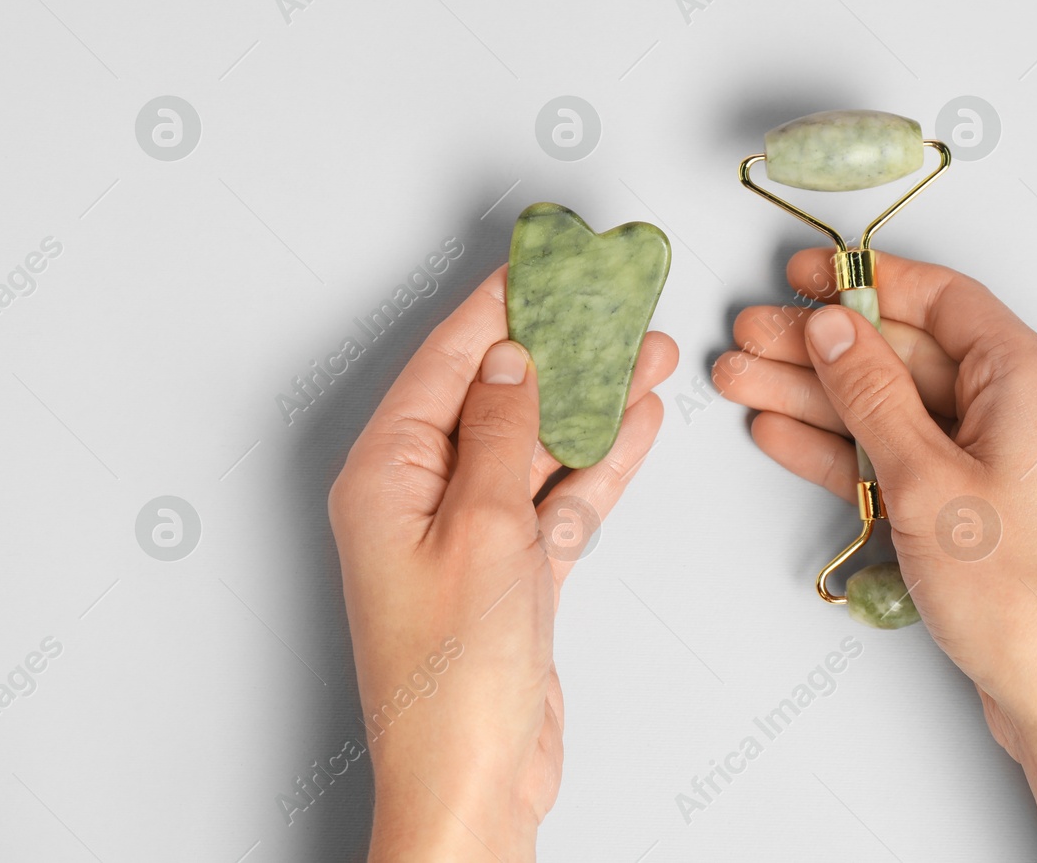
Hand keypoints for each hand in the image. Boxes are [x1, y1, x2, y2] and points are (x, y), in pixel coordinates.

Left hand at [329, 264, 676, 861]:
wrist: (476, 778)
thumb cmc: (452, 677)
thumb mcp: (483, 529)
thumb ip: (501, 433)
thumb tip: (508, 357)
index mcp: (386, 476)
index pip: (449, 361)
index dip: (500, 303)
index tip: (544, 259)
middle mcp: (422, 496)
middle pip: (500, 393)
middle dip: (562, 346)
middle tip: (615, 297)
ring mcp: (471, 533)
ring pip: (540, 440)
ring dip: (595, 398)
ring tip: (651, 348)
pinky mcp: (514, 569)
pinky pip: (560, 492)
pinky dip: (602, 459)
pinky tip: (638, 418)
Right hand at [713, 249, 1036, 861]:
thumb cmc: (1022, 594)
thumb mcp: (927, 480)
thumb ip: (872, 393)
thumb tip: (832, 325)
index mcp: (1029, 379)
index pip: (940, 300)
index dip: (864, 282)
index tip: (799, 277)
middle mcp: (1022, 410)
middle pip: (908, 355)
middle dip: (821, 348)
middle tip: (746, 341)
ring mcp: (999, 464)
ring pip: (896, 411)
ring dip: (818, 399)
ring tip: (740, 385)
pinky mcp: (979, 512)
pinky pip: (906, 461)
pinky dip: (847, 451)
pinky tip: (783, 436)